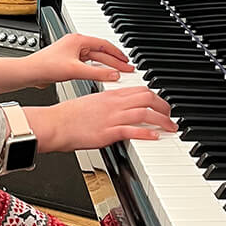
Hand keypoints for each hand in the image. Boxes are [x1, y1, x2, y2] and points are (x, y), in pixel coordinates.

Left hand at [0, 34, 132, 95]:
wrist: (29, 73)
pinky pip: (88, 64)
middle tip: (127, 68)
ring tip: (118, 72)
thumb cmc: (46, 66)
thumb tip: (114, 75)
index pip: (104, 44)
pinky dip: (97, 69)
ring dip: (107, 65)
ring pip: (95, 58)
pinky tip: (102, 75)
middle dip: (115, 60)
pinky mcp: (68, 61)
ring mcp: (72, 52)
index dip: (118, 54)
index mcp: (78, 40)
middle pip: (101, 52)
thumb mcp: (75, 70)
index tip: (127, 61)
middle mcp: (76, 44)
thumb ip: (96, 73)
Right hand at [26, 88, 176, 153]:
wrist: (55, 123)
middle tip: (170, 116)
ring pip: (144, 112)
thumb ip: (107, 105)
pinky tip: (155, 136)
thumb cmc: (69, 116)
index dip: (155, 96)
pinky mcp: (107, 132)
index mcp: (110, 95)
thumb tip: (118, 110)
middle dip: (163, 106)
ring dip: (161, 120)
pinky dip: (146, 133)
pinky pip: (132, 130)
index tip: (161, 104)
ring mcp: (112, 117)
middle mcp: (114, 104)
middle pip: (147, 97)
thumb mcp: (91, 103)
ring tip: (170, 127)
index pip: (139, 89)